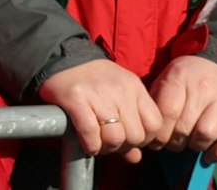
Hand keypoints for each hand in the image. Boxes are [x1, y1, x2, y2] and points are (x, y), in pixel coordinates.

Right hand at [38, 59, 162, 160]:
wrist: (62, 58)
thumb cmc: (93, 80)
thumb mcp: (119, 95)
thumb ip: (131, 124)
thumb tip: (136, 158)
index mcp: (134, 87)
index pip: (154, 124)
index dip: (144, 139)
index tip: (129, 138)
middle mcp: (120, 90)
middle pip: (135, 136)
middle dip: (123, 145)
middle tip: (110, 141)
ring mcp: (98, 94)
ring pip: (114, 138)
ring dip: (106, 147)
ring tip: (98, 142)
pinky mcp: (76, 99)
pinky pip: (91, 134)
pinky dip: (90, 145)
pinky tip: (87, 143)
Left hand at [148, 55, 216, 160]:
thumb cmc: (191, 75)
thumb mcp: (170, 76)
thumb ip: (157, 97)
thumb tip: (147, 127)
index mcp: (180, 76)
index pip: (167, 112)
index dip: (159, 133)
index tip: (155, 141)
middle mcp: (203, 86)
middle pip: (184, 127)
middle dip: (174, 143)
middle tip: (172, 144)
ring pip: (206, 134)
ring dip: (195, 146)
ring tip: (191, 144)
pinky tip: (209, 154)